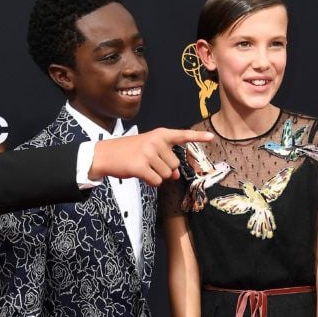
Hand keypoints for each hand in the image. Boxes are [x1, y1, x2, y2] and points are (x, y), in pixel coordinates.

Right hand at [89, 128, 213, 186]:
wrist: (106, 154)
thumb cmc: (129, 152)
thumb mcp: (149, 151)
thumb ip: (165, 159)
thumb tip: (176, 175)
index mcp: (160, 134)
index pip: (182, 135)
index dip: (198, 136)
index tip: (211, 137)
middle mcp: (156, 141)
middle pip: (175, 165)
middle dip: (165, 170)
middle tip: (149, 164)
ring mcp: (148, 153)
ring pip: (166, 175)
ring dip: (157, 176)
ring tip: (143, 167)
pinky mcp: (141, 166)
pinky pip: (156, 181)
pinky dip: (150, 182)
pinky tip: (140, 174)